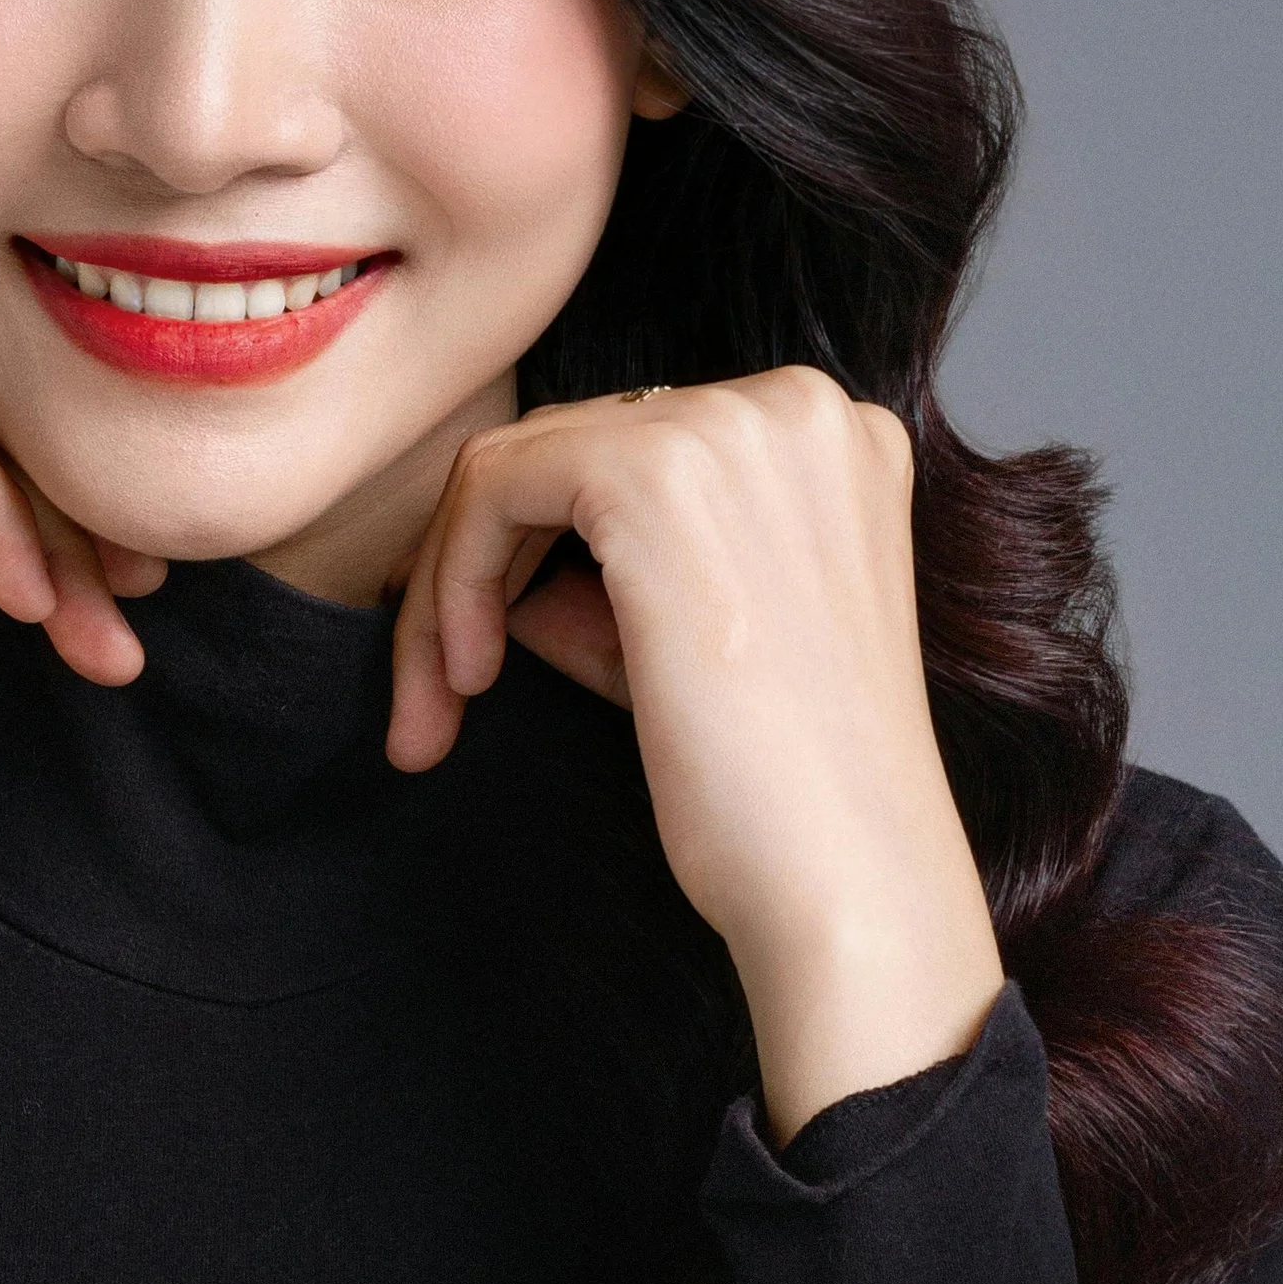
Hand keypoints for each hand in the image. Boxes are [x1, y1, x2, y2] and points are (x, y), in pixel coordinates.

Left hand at [385, 367, 1004, 1143]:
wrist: (844, 877)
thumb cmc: (787, 794)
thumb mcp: (695, 651)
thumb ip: (613, 591)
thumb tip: (516, 584)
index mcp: (829, 439)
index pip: (633, 453)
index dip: (543, 558)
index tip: (490, 667)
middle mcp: (792, 406)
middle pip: (569, 451)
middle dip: (481, 573)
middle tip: (439, 699)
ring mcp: (729, 426)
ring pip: (514, 468)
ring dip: (451, 587)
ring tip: (440, 706)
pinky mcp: (651, 473)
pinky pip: (491, 489)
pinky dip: (453, 583)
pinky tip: (469, 680)